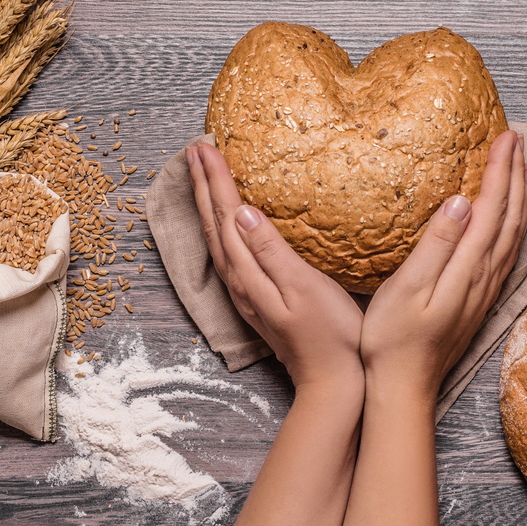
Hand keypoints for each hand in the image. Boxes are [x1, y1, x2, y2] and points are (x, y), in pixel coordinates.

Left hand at [186, 143, 363, 390]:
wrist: (332, 379)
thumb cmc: (329, 333)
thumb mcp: (303, 288)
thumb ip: (271, 250)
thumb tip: (243, 213)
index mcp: (249, 273)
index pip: (226, 215)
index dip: (216, 179)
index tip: (206, 146)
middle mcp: (239, 280)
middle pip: (213, 223)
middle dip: (204, 184)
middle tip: (195, 148)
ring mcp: (245, 291)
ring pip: (216, 237)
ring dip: (207, 203)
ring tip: (201, 175)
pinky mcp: (254, 297)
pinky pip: (226, 251)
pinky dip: (220, 226)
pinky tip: (226, 221)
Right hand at [361, 128, 526, 397]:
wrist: (404, 386)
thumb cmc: (394, 338)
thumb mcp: (407, 287)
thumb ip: (437, 244)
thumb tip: (461, 200)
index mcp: (468, 267)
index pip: (492, 208)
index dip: (500, 170)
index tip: (504, 136)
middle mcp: (485, 275)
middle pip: (511, 216)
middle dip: (516, 174)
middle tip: (516, 138)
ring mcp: (486, 288)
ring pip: (514, 233)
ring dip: (519, 196)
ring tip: (520, 166)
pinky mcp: (481, 298)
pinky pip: (507, 249)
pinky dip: (514, 223)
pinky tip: (509, 217)